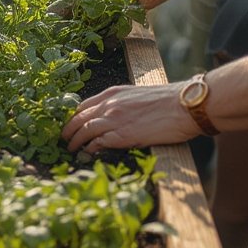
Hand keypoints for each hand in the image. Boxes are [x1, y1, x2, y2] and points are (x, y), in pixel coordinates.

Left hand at [61, 83, 199, 152]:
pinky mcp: (122, 135)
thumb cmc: (168, 101)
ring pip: (84, 130)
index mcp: (112, 93)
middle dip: (68, 129)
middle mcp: (109, 104)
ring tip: (71, 149)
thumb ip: (122, 103)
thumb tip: (116, 116)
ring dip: (74, 141)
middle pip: (78, 117)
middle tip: (63, 139)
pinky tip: (88, 154)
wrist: (184, 105)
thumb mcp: (137, 96)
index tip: (68, 124)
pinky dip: (90, 149)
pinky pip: (97, 143)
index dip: (73, 116)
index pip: (83, 105)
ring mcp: (114, 119)